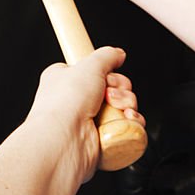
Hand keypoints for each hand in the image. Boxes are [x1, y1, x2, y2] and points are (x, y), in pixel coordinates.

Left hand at [25, 47, 145, 184]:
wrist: (63, 141)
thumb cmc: (64, 104)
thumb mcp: (88, 65)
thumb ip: (107, 56)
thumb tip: (118, 53)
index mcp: (67, 82)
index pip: (97, 73)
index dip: (109, 74)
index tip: (108, 76)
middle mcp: (77, 103)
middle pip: (116, 90)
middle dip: (121, 91)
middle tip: (109, 94)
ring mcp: (90, 123)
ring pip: (124, 108)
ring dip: (127, 106)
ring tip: (117, 109)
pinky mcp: (102, 140)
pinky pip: (127, 129)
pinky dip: (132, 124)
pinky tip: (126, 121)